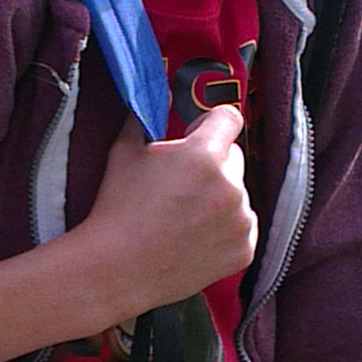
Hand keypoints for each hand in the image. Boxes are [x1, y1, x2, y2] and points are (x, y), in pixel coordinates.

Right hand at [76, 107, 255, 321]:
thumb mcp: (124, 151)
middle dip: (213, 164)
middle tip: (180, 184)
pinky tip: (194, 237)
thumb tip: (157, 93)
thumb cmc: (117, 208)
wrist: (118, 268)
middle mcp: (230, 186)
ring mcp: (240, 221)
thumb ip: (145, 117)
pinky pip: (242, 227)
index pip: (229, 119)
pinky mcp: (244, 249)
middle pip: (234, 157)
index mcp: (204, 156)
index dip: (211, 124)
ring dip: (220, 198)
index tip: (198, 134)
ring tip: (183, 217)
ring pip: (238, 194)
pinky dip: (225, 229)